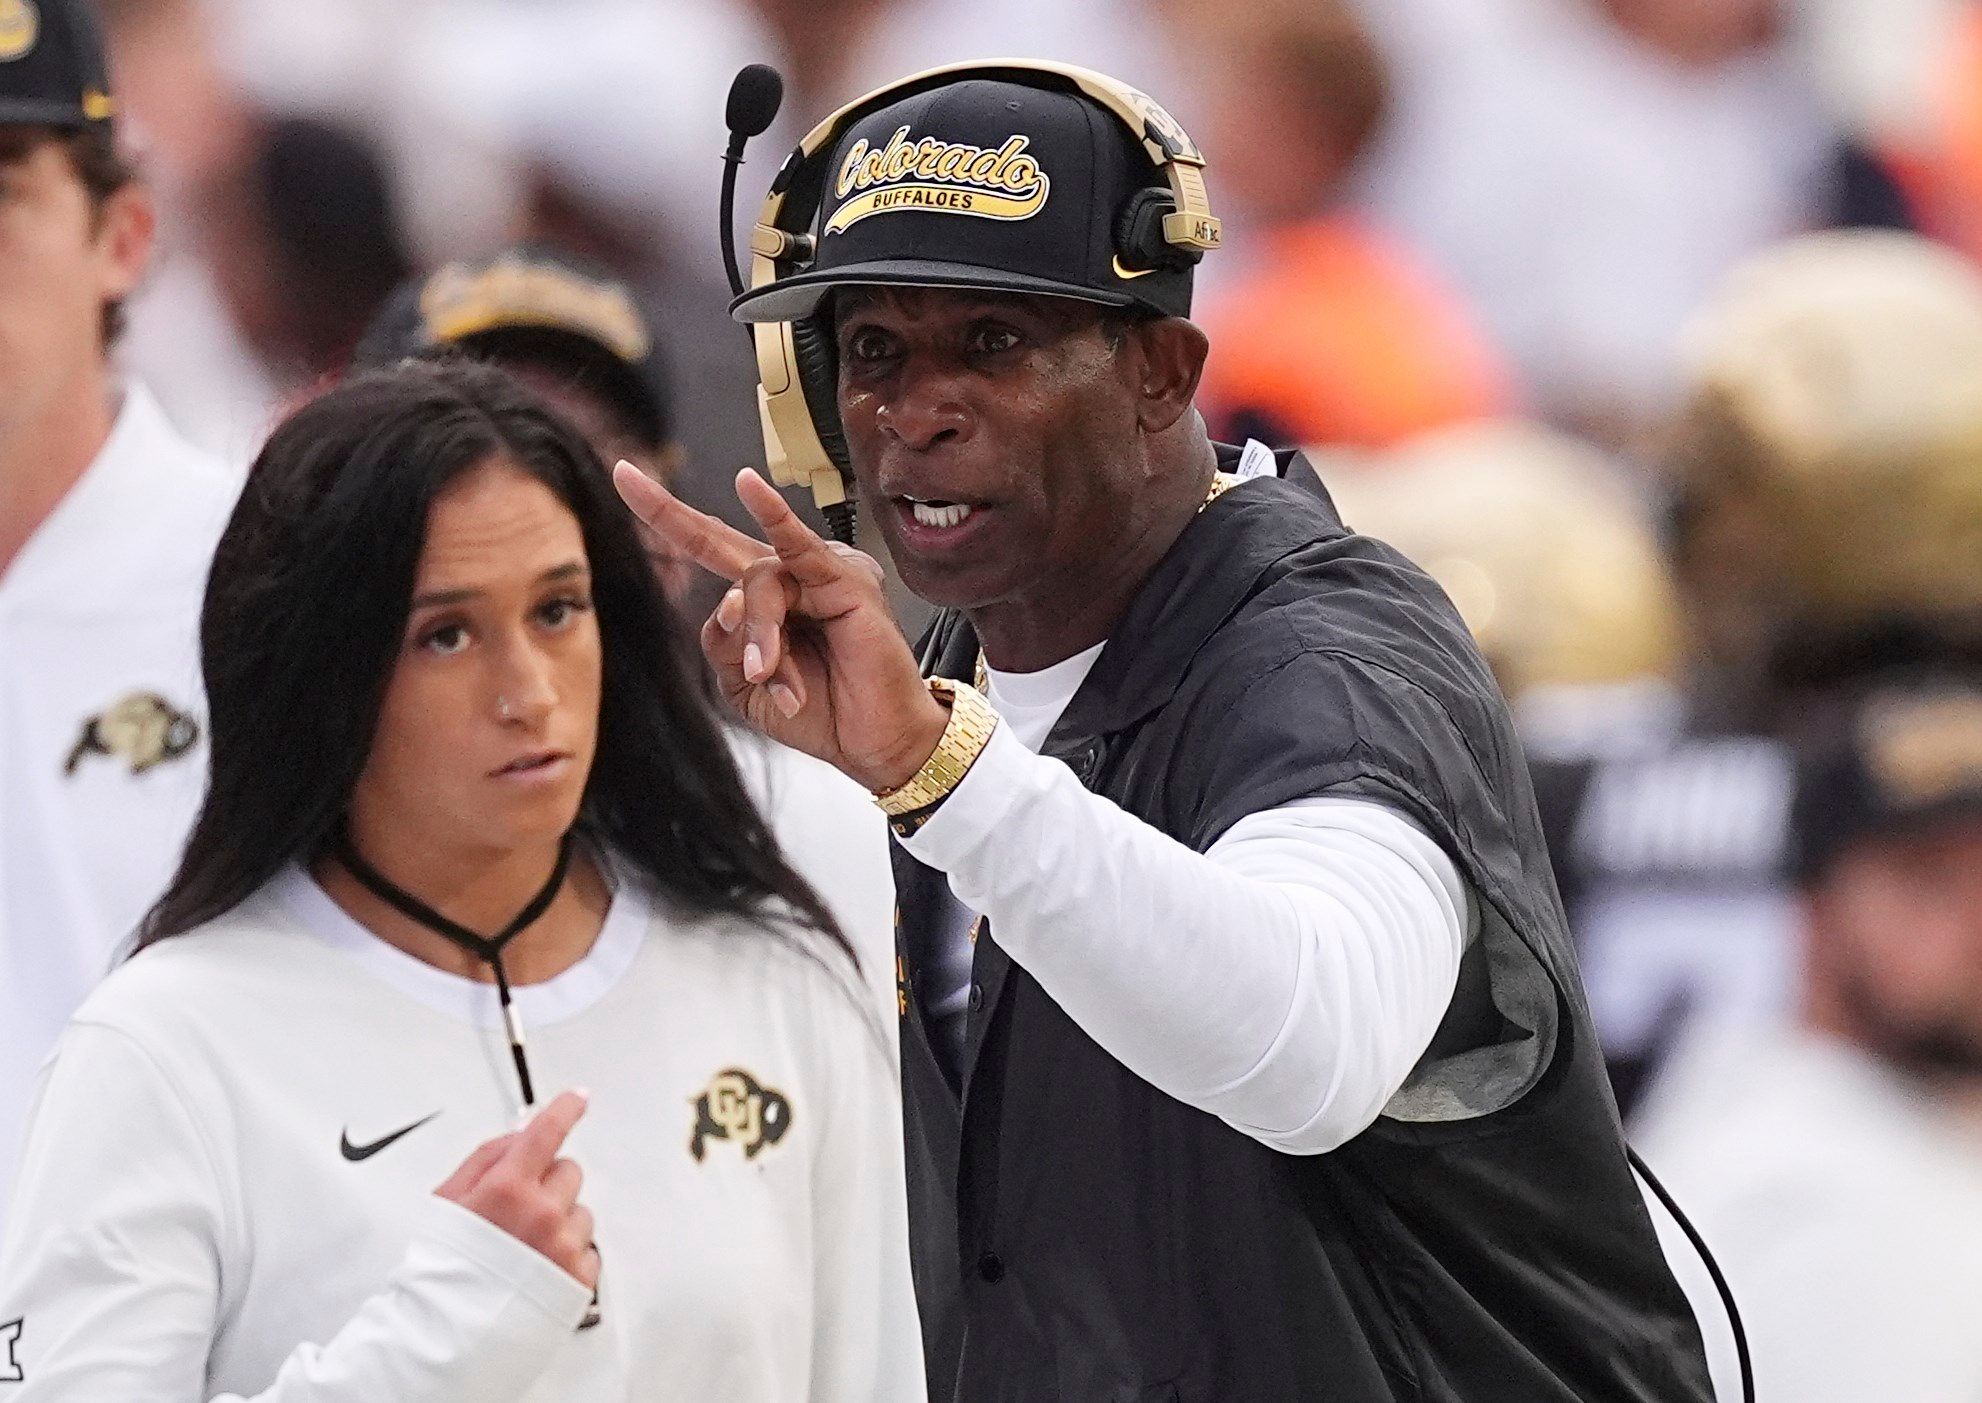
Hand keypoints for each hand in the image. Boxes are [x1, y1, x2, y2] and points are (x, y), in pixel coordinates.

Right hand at [435, 1090, 599, 1288]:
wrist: (450, 1335)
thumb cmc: (443, 1272)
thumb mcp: (447, 1204)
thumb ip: (486, 1159)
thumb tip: (518, 1135)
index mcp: (508, 1189)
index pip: (547, 1132)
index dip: (565, 1110)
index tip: (577, 1099)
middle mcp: (542, 1212)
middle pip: (568, 1171)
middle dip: (548, 1183)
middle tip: (520, 1211)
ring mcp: (564, 1244)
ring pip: (580, 1211)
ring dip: (559, 1221)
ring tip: (525, 1249)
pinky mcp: (581, 1275)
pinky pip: (587, 1247)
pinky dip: (568, 1254)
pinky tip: (539, 1269)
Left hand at [614, 462, 949, 792]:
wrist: (872, 743)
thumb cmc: (820, 713)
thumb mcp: (745, 687)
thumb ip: (722, 645)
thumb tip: (727, 602)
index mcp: (763, 599)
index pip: (708, 550)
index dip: (666, 517)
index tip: (623, 477)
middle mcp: (789, 576)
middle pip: (718, 540)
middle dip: (667, 511)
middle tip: (623, 475)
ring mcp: (818, 572)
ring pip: (756, 581)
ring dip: (759, 635)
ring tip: (771, 675)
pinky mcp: (846, 580)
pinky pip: (800, 547)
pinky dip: (775, 517)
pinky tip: (750, 488)